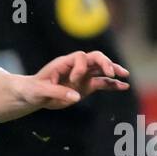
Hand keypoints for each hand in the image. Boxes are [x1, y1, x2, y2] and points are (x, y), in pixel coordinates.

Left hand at [0, 50, 128, 120]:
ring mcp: (82, 76)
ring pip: (101, 69)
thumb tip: (76, 97)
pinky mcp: (86, 86)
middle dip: (105, 63)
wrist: (31, 96)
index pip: (80, 57)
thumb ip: (57, 93)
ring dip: (113, 70)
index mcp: (64, 63)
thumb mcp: (40, 92)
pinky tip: (124, 87)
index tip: (74, 81)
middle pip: (95, 58)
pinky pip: (102, 83)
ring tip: (124, 75)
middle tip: (111, 73)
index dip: (81, 68)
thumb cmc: (32, 90)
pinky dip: (113, 85)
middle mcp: (76, 67)